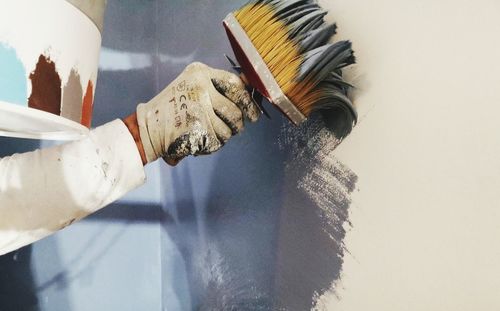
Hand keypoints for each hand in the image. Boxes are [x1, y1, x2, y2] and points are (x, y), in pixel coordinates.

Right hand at [136, 62, 259, 164]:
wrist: (147, 128)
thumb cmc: (174, 108)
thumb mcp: (193, 86)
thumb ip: (219, 88)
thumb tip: (251, 86)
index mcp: (200, 73)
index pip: (236, 85)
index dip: (248, 100)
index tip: (253, 112)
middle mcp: (201, 88)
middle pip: (235, 109)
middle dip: (238, 123)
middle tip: (237, 127)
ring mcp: (199, 108)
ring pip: (228, 129)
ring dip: (223, 136)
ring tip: (208, 133)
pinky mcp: (198, 128)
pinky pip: (218, 141)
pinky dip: (212, 145)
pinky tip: (200, 140)